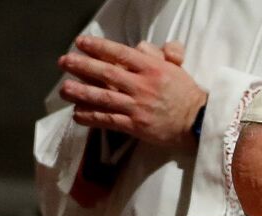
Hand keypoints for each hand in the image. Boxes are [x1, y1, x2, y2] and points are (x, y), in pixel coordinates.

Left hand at [58, 36, 206, 148]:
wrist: (197, 122)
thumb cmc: (186, 94)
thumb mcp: (174, 68)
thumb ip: (156, 55)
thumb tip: (140, 47)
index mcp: (152, 68)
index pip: (120, 54)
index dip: (99, 47)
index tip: (81, 43)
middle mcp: (143, 86)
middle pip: (106, 73)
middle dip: (82, 66)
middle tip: (64, 62)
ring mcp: (138, 107)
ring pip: (103, 97)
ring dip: (81, 92)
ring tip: (64, 89)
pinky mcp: (136, 126)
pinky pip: (109, 120)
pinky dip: (92, 117)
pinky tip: (77, 114)